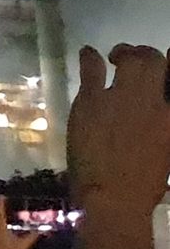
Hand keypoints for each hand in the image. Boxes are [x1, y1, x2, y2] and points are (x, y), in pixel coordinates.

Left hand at [70, 44, 169, 218]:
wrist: (113, 196)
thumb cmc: (143, 184)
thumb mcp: (165, 152)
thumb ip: (163, 125)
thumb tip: (159, 113)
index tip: (166, 59)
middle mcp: (152, 102)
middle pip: (153, 61)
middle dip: (146, 54)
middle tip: (134, 59)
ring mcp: (121, 98)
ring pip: (129, 59)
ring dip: (123, 52)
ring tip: (115, 56)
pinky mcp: (91, 99)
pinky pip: (91, 68)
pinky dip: (89, 56)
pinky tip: (87, 53)